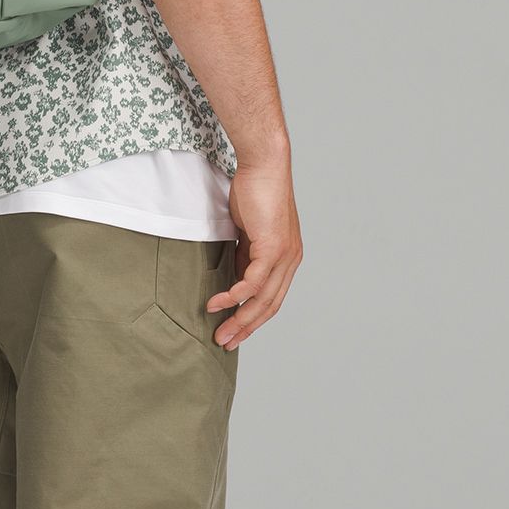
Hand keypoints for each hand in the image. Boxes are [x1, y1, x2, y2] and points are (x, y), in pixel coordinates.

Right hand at [210, 154, 301, 350]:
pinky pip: (252, 282)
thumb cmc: (255, 192)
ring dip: (239, 319)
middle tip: (225, 343)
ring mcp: (284, 256)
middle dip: (246, 328)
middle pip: (269, 306)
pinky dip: (234, 296)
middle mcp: (290, 261)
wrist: (265, 166)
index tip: (234, 333)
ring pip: (262, 299)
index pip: (272, 299)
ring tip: (219, 332)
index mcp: (287, 259)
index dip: (253, 319)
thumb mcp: (248, 231)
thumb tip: (233, 278)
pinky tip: (217, 303)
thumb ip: (244, 255)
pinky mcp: (273, 248)